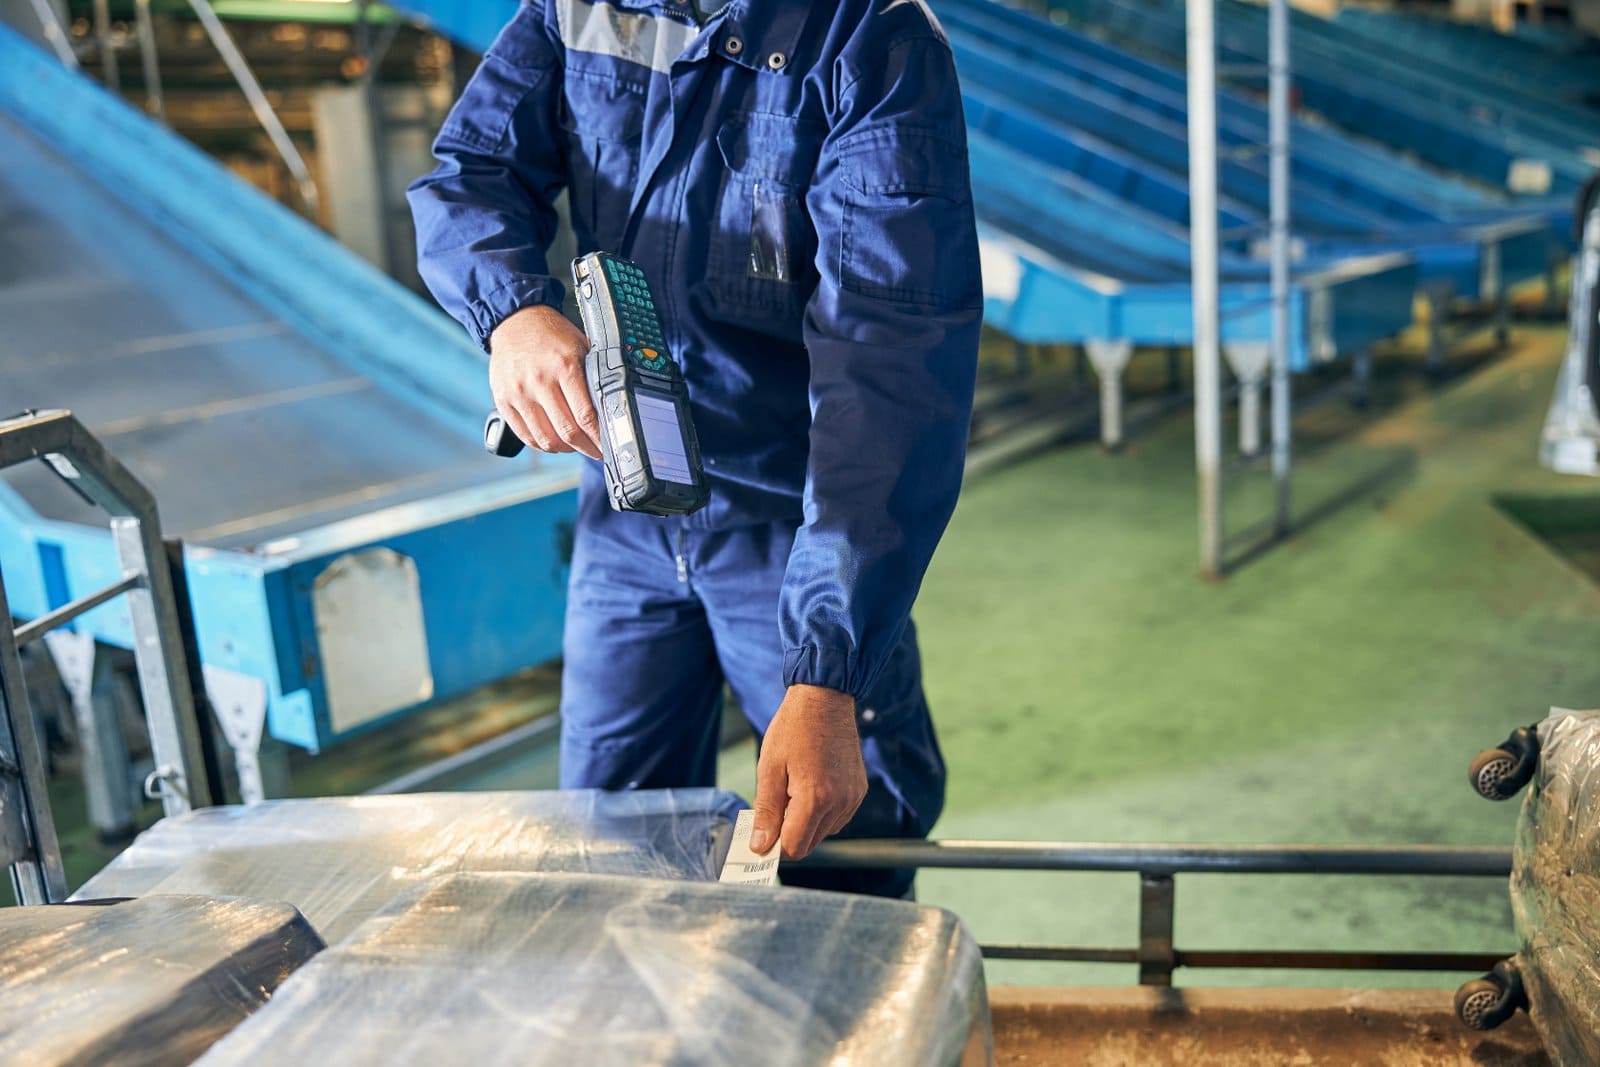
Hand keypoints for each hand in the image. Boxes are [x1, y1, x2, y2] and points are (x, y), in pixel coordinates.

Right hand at [488, 304, 601, 459]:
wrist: (515, 321)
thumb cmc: (551, 335)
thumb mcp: (580, 346)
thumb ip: (593, 376)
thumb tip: (611, 407)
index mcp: (564, 366)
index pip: (586, 416)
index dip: (599, 437)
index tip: (608, 445)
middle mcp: (539, 381)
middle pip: (567, 432)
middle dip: (587, 448)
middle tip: (596, 451)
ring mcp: (519, 393)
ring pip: (546, 439)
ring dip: (565, 450)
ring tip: (576, 447)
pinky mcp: (504, 401)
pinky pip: (525, 436)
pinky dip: (542, 445)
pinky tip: (554, 442)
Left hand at [751, 685, 867, 859]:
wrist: (825, 698)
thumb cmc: (794, 728)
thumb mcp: (770, 768)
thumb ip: (766, 811)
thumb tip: (760, 846)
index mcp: (815, 797)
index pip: (794, 847)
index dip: (774, 846)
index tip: (762, 835)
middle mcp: (840, 802)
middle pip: (809, 843)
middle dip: (789, 833)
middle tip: (776, 804)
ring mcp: (853, 797)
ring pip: (824, 832)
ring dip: (806, 822)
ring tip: (795, 788)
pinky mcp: (859, 791)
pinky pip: (837, 818)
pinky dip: (822, 812)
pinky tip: (812, 786)